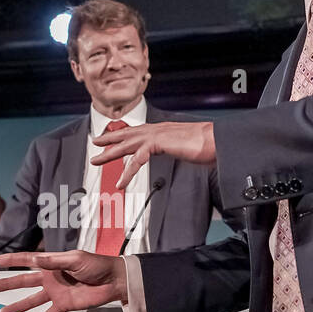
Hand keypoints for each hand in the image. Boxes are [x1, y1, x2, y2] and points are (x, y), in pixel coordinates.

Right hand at [0, 251, 127, 311]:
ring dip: (17, 306)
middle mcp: (50, 277)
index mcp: (52, 263)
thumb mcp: (75, 259)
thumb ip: (54, 262)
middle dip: (6, 284)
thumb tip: (35, 261)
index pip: (27, 260)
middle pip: (24, 281)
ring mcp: (56, 292)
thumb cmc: (96, 265)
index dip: (12, 260)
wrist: (113, 281)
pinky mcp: (64, 305)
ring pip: (32, 300)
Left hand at [90, 120, 214, 189]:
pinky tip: (122, 182)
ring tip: (96, 160)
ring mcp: (157, 135)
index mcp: (163, 129)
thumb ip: (180, 148)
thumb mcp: (188, 147)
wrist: (217, 141)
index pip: (138, 131)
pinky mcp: (158, 143)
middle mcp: (157, 129)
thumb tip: (184, 151)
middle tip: (95, 142)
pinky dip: (127, 172)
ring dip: (109, 153)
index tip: (113, 137)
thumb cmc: (208, 145)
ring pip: (126, 144)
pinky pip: (136, 159)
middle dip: (109, 138)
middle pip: (127, 134)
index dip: (124, 134)